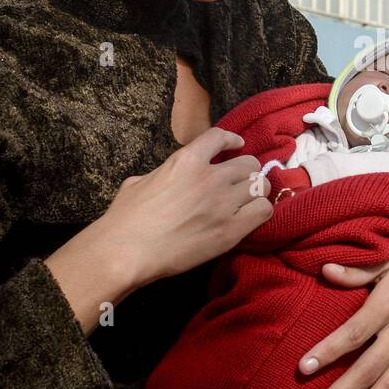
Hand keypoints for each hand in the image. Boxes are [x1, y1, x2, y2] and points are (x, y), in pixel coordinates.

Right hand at [88, 127, 271, 291]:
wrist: (128, 251)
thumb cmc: (125, 218)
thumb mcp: (139, 181)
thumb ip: (162, 173)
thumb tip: (164, 179)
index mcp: (186, 160)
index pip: (220, 137)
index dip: (232, 140)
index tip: (237, 145)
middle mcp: (211, 177)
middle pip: (249, 163)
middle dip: (246, 171)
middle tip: (240, 182)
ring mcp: (224, 204)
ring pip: (260, 186)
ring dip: (256, 191)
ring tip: (249, 199)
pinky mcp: (231, 230)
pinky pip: (263, 211)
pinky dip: (260, 211)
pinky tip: (251, 216)